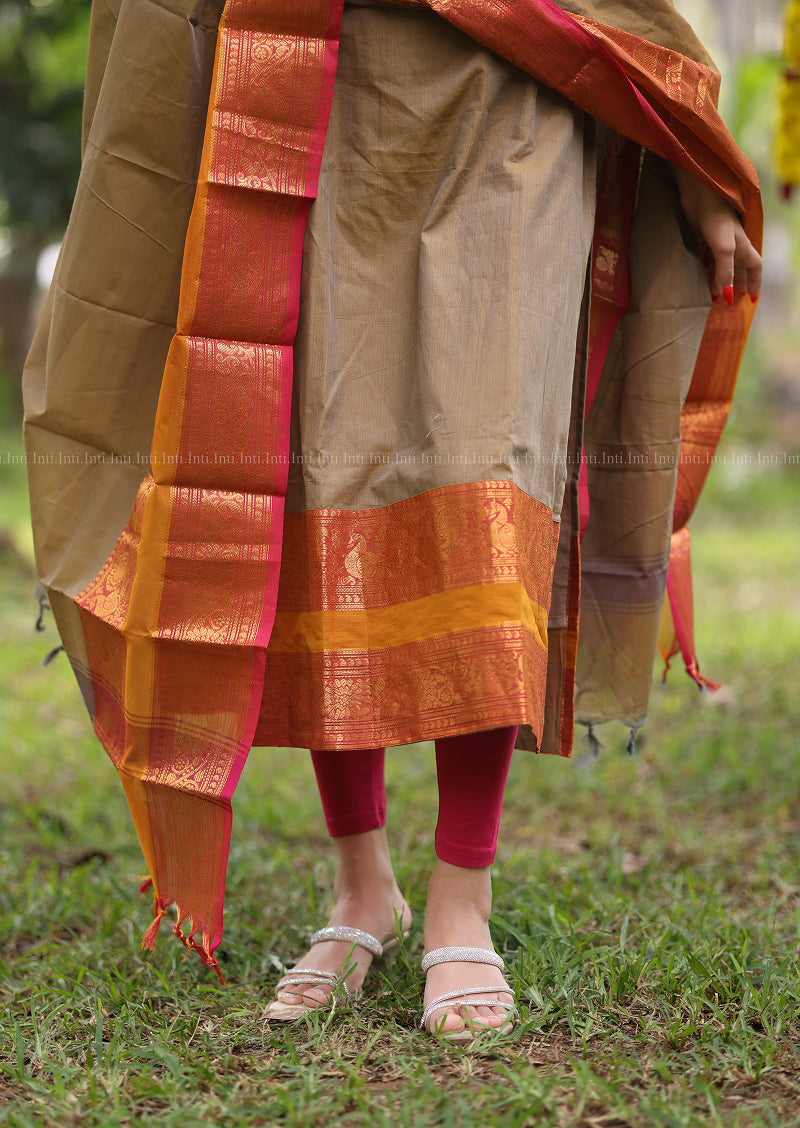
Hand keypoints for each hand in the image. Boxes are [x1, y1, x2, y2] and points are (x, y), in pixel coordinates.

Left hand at [673, 166, 761, 303]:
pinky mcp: (703, 238)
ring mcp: (717, 241)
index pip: (754, 268)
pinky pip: (707, 259)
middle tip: (732, 302)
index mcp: (743, 246)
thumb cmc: (716, 220)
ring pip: (722, 265)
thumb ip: (726, 273)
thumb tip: (728, 297)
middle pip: (739, 269)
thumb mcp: (724, 249)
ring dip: (721, 280)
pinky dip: (707, 271)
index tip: (752, 299)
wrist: (699, 196)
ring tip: (716, 296)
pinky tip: (700, 279)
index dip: (755, 283)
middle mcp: (733, 245)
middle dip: (737, 285)